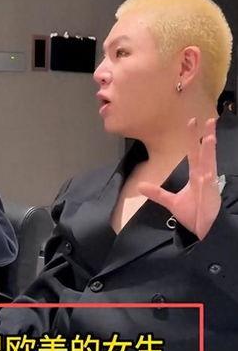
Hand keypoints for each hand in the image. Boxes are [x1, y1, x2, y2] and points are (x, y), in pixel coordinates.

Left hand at [138, 118, 220, 239]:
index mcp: (196, 175)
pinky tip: (206, 174)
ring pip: (210, 166)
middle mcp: (204, 177)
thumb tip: (140, 186)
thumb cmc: (193, 214)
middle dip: (207, 138)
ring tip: (209, 138)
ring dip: (209, 153)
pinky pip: (210, 188)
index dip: (192, 138)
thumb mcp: (171, 202)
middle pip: (205, 154)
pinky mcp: (211, 198)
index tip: (192, 122)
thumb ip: (158, 193)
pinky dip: (208, 181)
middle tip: (209, 120)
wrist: (203, 230)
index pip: (194, 153)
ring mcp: (209, 187)